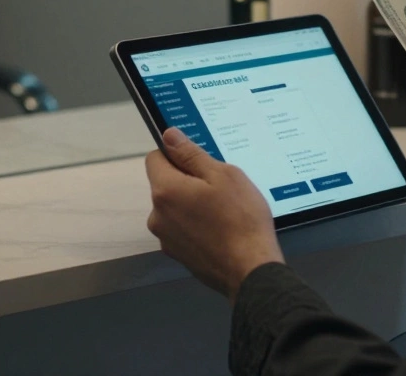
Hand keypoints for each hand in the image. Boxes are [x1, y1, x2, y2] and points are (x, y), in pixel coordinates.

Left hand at [145, 128, 284, 300]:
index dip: (176, 154)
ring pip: (174, 208)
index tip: (200, 161)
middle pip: (165, 184)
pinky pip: (182, 229)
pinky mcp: (177, 255)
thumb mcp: (223, 175)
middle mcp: (157, 215)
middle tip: (220, 187)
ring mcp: (166, 238)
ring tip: (223, 211)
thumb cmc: (241, 219)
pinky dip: (196, 225)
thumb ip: (191, 154)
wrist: (250, 269)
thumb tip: (169, 136)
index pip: (154, 158)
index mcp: (165, 190)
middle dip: (187, 181)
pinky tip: (220, 230)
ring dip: (192, 204)